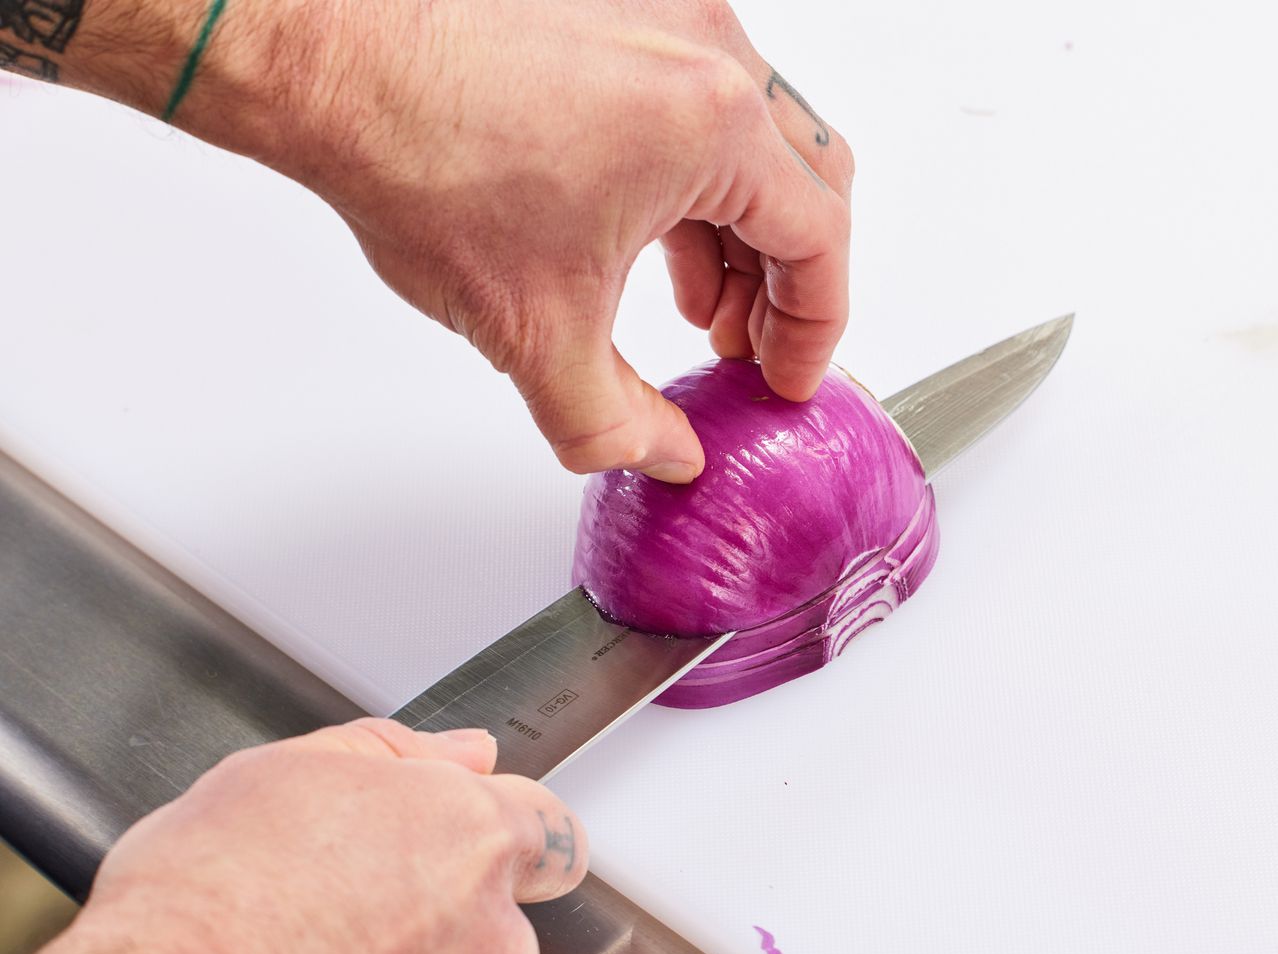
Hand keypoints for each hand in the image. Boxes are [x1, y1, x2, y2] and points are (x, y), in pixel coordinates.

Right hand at [18, 718, 586, 953]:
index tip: (457, 827)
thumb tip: (464, 751)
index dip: (499, 823)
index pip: (548, 823)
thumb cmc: (211, 892)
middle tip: (379, 886)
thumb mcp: (295, 768)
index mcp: (474, 832)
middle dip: (468, 893)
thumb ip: (401, 752)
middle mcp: (488, 924)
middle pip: (515, 904)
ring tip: (331, 935)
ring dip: (425, 953)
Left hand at [255, 0, 856, 481]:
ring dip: (738, 230)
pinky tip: (642, 228)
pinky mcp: (619, 5)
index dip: (816, 329)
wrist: (324, 59)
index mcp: (715, 126)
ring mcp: (664, 16)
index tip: (786, 374)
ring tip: (695, 302)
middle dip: (784, 282)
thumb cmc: (415, 151)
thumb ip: (618, 423)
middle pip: (807, 182)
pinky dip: (692, 175)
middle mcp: (706, 52)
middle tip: (744, 347)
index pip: (822, 241)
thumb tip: (666, 453)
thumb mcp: (535, 331)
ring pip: (755, 137)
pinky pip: (697, 97)